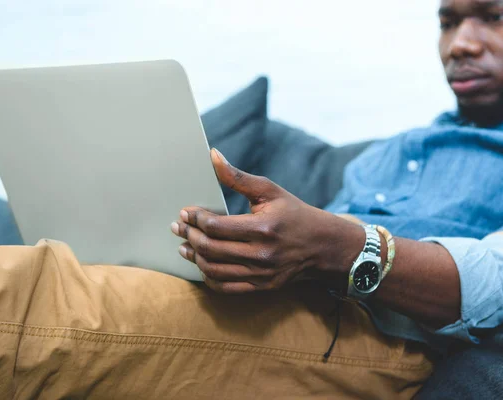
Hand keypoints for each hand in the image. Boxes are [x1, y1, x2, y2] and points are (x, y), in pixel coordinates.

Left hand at [171, 148, 364, 293]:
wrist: (323, 246)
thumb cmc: (295, 214)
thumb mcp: (270, 191)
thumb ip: (238, 177)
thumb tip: (212, 156)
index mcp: (263, 228)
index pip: (216, 226)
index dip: (196, 219)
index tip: (186, 212)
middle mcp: (261, 254)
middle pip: (211, 248)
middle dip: (189, 236)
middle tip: (178, 227)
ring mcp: (261, 274)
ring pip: (214, 269)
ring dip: (194, 257)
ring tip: (184, 246)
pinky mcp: (262, 287)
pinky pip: (226, 287)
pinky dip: (208, 277)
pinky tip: (202, 264)